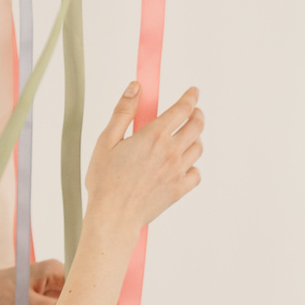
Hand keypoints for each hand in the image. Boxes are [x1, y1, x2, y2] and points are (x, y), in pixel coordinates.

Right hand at [84, 82, 203, 230]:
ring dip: (195, 138)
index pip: (182, 109)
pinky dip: (193, 166)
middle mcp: (171, 152)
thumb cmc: (105, 181)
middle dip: (197, 114)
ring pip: (198, 148)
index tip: (193, 92)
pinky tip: (183, 164)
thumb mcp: (106, 140)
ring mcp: (177, 171)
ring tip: (186, 137)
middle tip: (193, 112)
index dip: (190, 97)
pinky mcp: (179, 189)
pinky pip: (196, 173)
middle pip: (196, 125)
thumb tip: (135, 88)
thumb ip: (123, 111)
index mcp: (154, 136)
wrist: (113, 216)